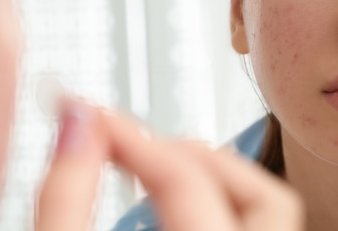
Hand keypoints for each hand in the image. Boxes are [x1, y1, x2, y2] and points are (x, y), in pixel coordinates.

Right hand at [35, 99, 303, 230]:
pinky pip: (258, 230)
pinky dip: (223, 207)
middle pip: (264, 195)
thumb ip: (65, 199)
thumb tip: (77, 125)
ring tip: (161, 172)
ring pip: (271, 211)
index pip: (186, 181)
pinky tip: (180, 208)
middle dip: (197, 155)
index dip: (134, 138)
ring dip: (218, 178)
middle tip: (142, 147)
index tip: (94, 119)